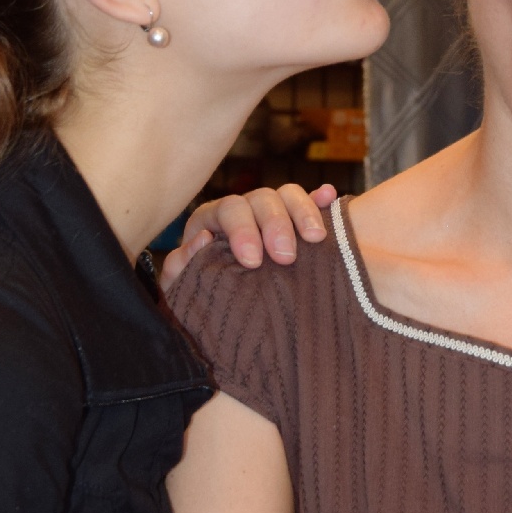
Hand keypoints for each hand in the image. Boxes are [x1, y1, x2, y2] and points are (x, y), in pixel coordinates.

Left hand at [158, 183, 335, 289]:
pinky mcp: (297, 222)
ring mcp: (273, 214)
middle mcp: (244, 210)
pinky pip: (311, 202)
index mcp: (213, 220)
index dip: (242, 231)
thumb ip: (181, 268)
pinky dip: (320, 199)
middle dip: (276, 225)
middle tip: (286, 257)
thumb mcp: (185, 288)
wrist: (225, 317)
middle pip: (262, 199)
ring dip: (303, 212)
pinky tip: (330, 196)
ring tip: (316, 238)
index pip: (228, 210)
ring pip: (288, 195)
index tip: (252, 261)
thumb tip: (202, 240)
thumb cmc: (203, 299)